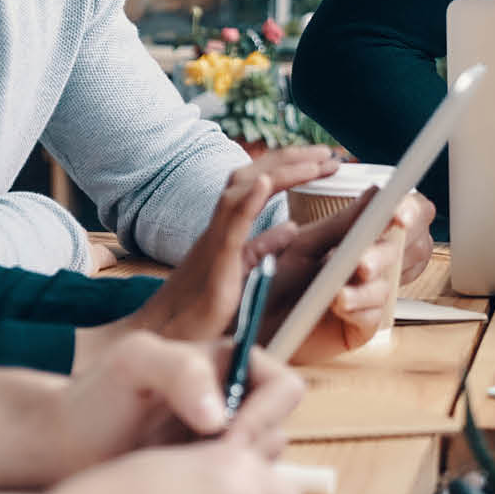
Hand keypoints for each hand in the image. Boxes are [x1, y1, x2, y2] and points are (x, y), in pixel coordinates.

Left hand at [58, 326, 305, 465]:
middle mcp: (236, 403)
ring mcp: (225, 444)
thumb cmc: (93, 397)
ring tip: (179, 477)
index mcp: (232, 364)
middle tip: (198, 466)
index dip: (264, 415)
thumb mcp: (133, 364)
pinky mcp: (211, 481)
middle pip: (279, 431)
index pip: (285, 388)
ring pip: (262, 468)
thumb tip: (221, 416)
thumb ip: (181, 371)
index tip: (225, 438)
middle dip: (246, 452)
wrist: (63, 448)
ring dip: (230, 478)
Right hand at [133, 147, 345, 344]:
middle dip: (292, 158)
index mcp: (227, 230)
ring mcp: (213, 243)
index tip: (324, 161)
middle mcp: (218, 228)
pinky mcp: (213, 265)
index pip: (258, 182)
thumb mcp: (241, 273)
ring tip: (316, 162)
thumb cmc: (197, 312)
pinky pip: (230, 227)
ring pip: (241, 190)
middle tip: (332, 154)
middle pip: (251, 176)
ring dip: (281, 171)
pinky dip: (248, 201)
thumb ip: (263, 247)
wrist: (163, 340)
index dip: (290, 166)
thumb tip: (291, 225)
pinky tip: (266, 183)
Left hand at [265, 185, 432, 359]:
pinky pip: (373, 317)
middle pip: (395, 252)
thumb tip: (374, 193)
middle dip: (380, 256)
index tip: (399, 216)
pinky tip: (338, 307)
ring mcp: (367, 296)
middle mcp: (370, 263)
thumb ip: (342, 224)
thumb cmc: (276, 278)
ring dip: (364, 290)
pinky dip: (357, 310)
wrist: (252, 319)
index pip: (397, 218)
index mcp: (360, 236)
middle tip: (361, 264)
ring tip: (338, 294)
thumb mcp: (306, 245)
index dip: (407, 212)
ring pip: (384, 287)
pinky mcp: (361, 327)